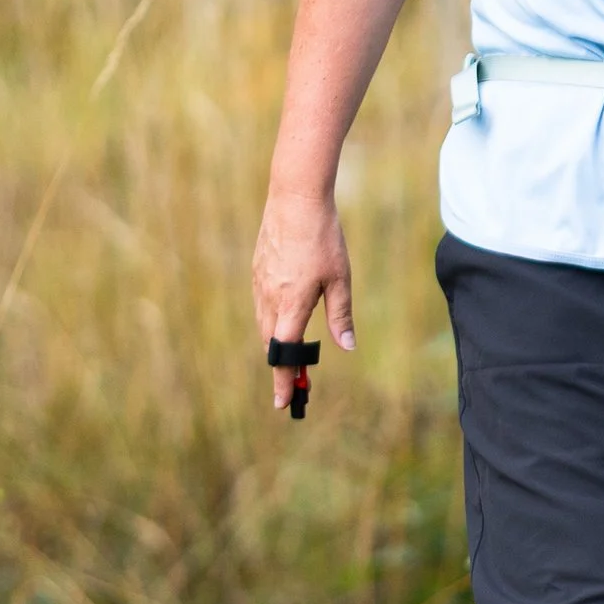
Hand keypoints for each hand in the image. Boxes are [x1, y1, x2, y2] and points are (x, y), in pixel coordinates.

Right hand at [252, 187, 355, 419]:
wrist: (294, 199)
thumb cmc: (322, 239)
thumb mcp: (340, 279)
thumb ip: (341, 315)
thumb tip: (347, 347)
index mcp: (291, 306)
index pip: (285, 354)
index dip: (284, 381)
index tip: (284, 404)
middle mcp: (270, 299)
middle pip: (271, 345)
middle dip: (282, 366)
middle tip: (298, 384)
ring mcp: (259, 284)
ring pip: (264, 326)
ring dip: (275, 345)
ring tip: (291, 356)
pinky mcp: (257, 271)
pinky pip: (261, 306)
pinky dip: (270, 322)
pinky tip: (283, 320)